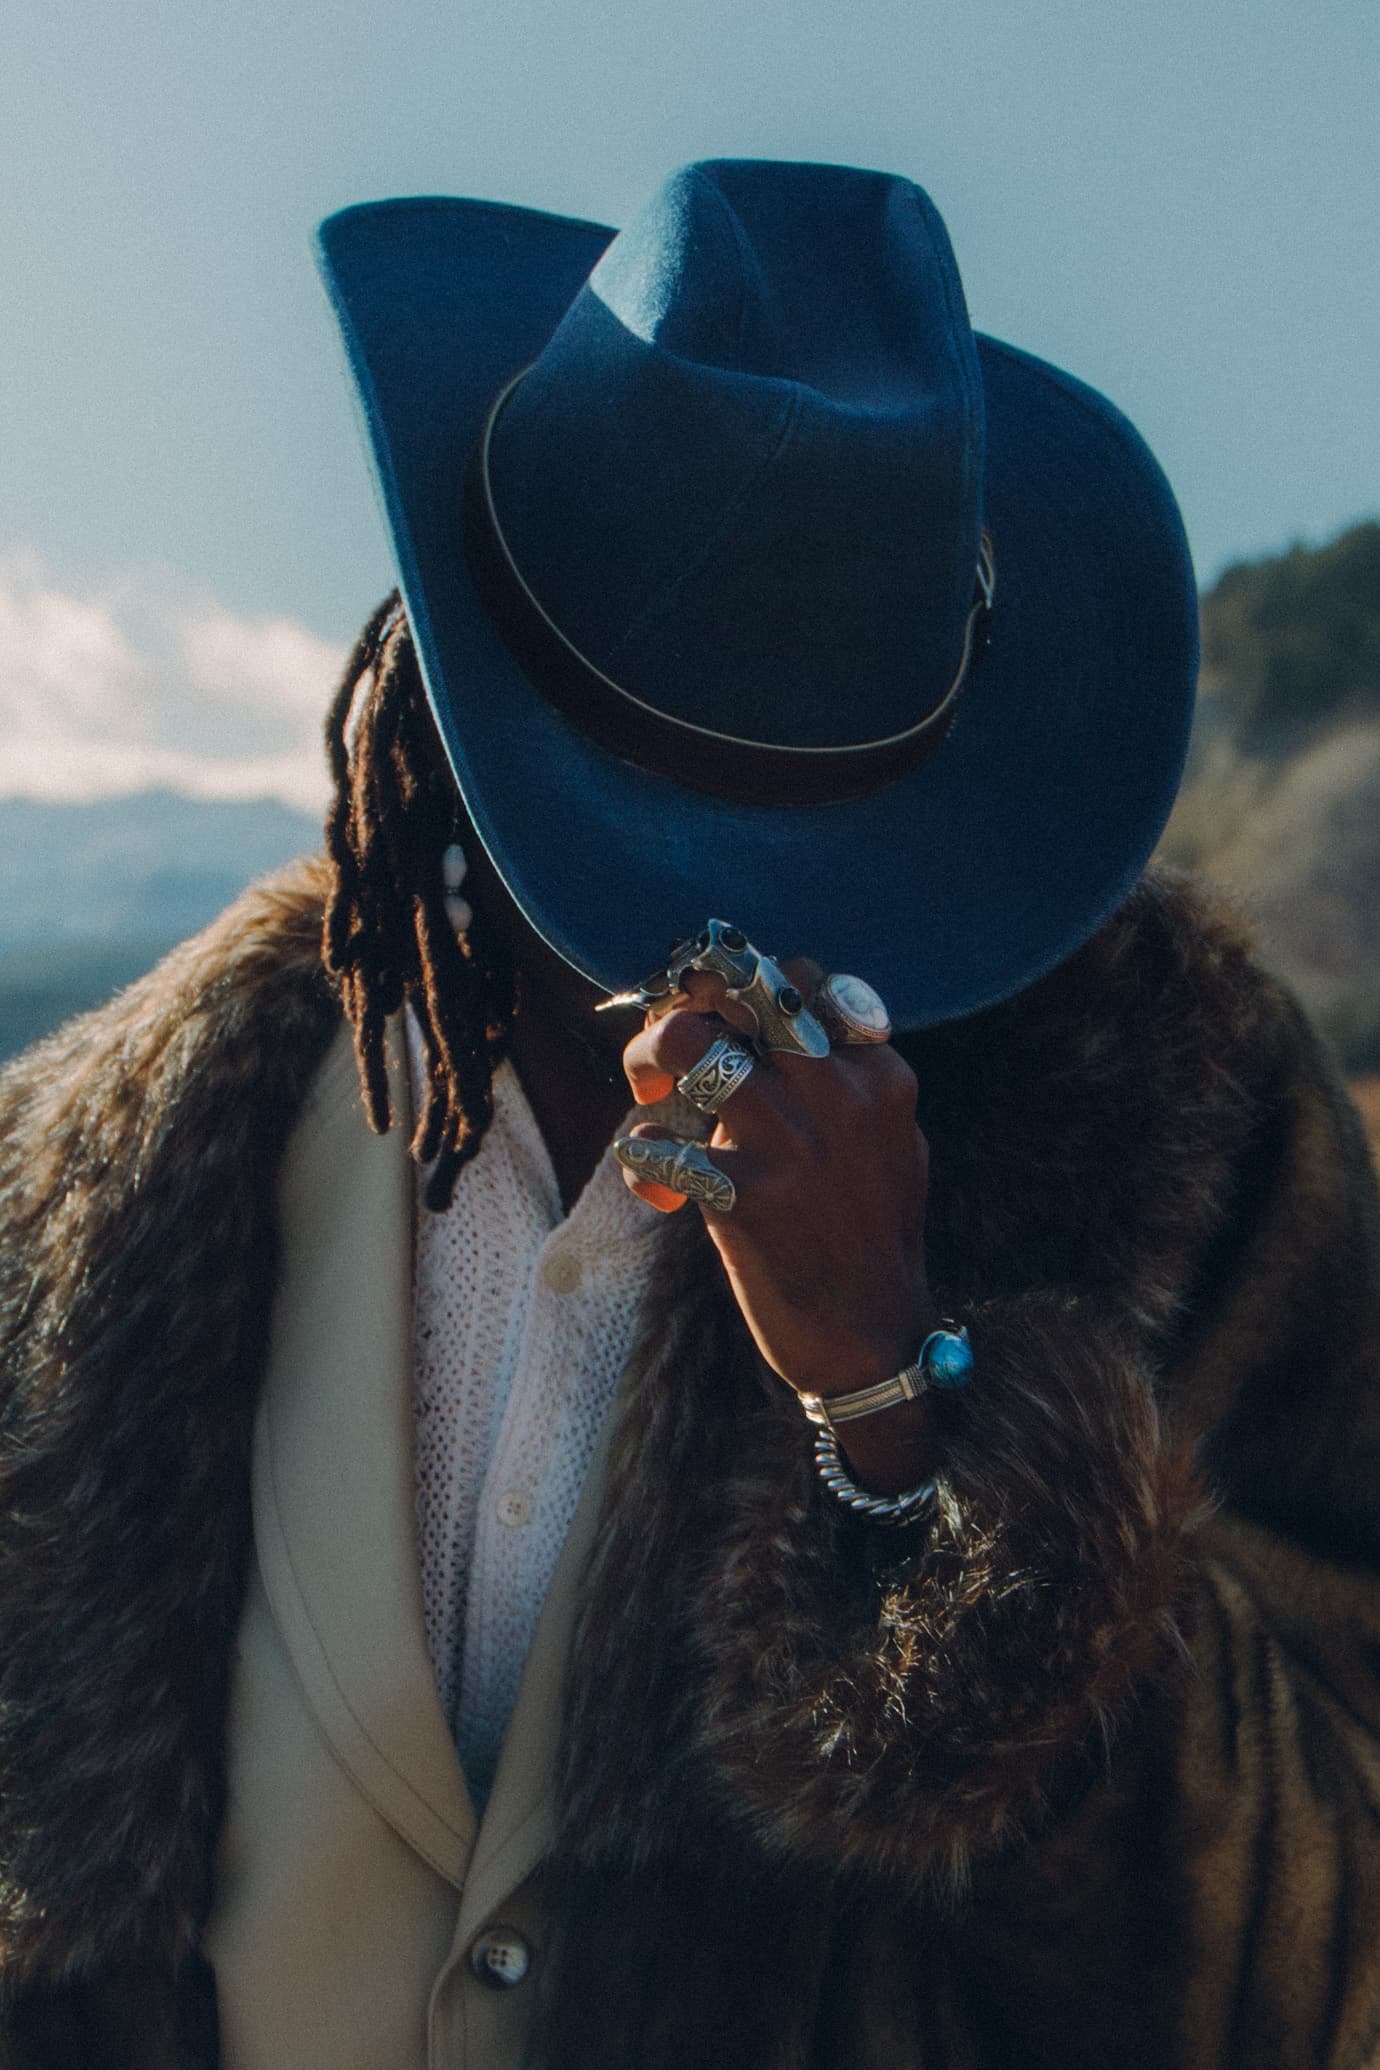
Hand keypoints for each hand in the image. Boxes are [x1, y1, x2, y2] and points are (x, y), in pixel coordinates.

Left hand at [618, 962, 939, 1491]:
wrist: (872, 1340)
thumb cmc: (874, 1239)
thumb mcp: (893, 1145)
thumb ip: (856, 1086)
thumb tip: (804, 1034)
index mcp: (879, 1076)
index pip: (805, 981)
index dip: (746, 986)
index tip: (719, 1013)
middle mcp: (838, 1095)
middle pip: (747, 989)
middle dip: (692, 995)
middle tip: (671, 1034)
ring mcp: (791, 1142)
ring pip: (689, 1043)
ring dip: (648, 1055)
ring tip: (648, 1089)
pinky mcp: (744, 1197)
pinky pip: (660, 1146)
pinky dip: (644, 1159)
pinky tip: (656, 1184)